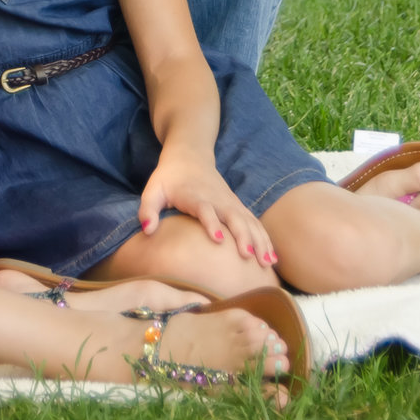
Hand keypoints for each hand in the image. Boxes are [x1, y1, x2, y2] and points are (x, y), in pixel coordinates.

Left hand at [139, 148, 276, 265]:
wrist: (189, 156)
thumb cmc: (169, 178)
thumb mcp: (152, 190)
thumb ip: (148, 209)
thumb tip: (147, 231)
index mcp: (195, 196)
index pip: (204, 209)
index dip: (211, 222)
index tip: (217, 239)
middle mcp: (216, 199)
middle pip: (233, 216)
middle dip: (243, 236)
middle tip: (248, 257)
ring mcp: (230, 202)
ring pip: (249, 221)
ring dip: (259, 241)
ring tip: (267, 263)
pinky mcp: (237, 206)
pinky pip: (254, 223)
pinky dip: (265, 238)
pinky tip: (272, 257)